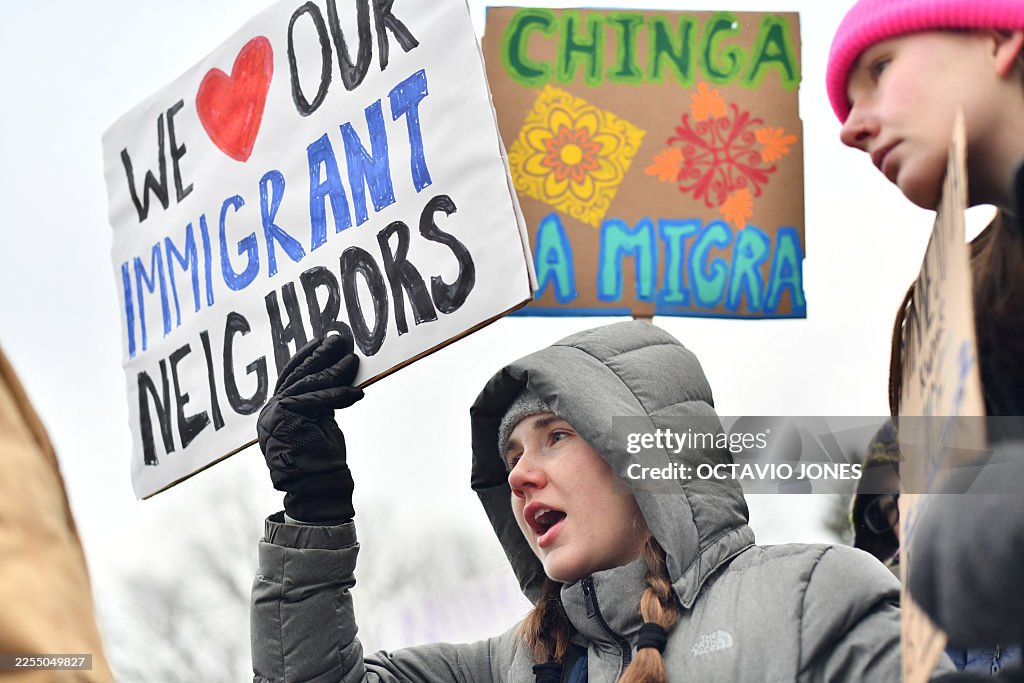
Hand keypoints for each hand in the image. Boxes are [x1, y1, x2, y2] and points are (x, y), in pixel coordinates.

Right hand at [257, 332, 363, 522]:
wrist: (317, 487)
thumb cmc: (322, 458)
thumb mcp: (320, 422)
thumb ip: (319, 401)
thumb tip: (336, 374)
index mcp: (274, 411)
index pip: (290, 376)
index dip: (307, 356)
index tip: (322, 341)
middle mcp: (269, 411)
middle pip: (297, 374)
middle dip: (320, 355)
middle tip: (339, 339)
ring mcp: (274, 414)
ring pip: (308, 384)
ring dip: (333, 371)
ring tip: (353, 359)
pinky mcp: (285, 418)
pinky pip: (317, 400)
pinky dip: (339, 395)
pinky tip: (357, 393)